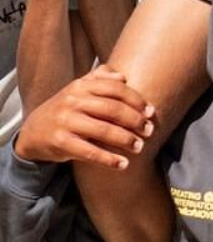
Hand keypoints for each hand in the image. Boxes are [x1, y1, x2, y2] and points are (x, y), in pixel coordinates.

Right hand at [16, 68, 153, 169]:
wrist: (32, 131)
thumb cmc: (64, 109)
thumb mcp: (78, 89)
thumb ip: (100, 78)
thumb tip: (123, 76)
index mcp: (81, 85)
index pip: (116, 89)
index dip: (136, 100)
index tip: (151, 111)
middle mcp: (73, 101)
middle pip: (112, 109)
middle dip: (135, 120)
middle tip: (150, 130)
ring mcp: (66, 122)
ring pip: (103, 131)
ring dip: (125, 140)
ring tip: (140, 147)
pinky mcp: (60, 143)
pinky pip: (89, 152)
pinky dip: (108, 159)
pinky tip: (122, 164)